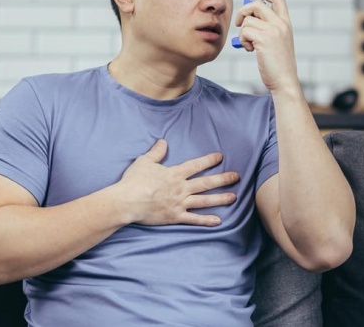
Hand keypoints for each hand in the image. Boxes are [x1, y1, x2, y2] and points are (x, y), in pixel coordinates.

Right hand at [118, 139, 238, 226]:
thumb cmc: (134, 181)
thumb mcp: (144, 161)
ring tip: (234, 197)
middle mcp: (181, 188)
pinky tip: (218, 221)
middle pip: (206, 183)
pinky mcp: (175, 216)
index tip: (220, 157)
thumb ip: (156, 152)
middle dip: (223, 179)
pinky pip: (194, 219)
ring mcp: (180, 203)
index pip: (196, 165)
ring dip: (220, 198)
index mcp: (175, 174)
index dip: (209, 160)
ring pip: (204, 201)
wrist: (127, 201)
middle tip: (236, 176)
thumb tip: (163, 141)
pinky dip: (206, 221)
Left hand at [234, 0, 299, 92]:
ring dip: (243, 33)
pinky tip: (251, 50)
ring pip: (247, 21)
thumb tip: (247, 17)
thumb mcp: (276, 42)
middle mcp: (281, 24)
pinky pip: (244, 32)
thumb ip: (266, 28)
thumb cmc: (277, 64)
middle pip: (256, 5)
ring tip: (250, 45)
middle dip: (243, 12)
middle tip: (238, 24)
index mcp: (286, 23)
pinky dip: (243, 41)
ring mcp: (273, 31)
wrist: (284, 80)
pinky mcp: (264, 39)